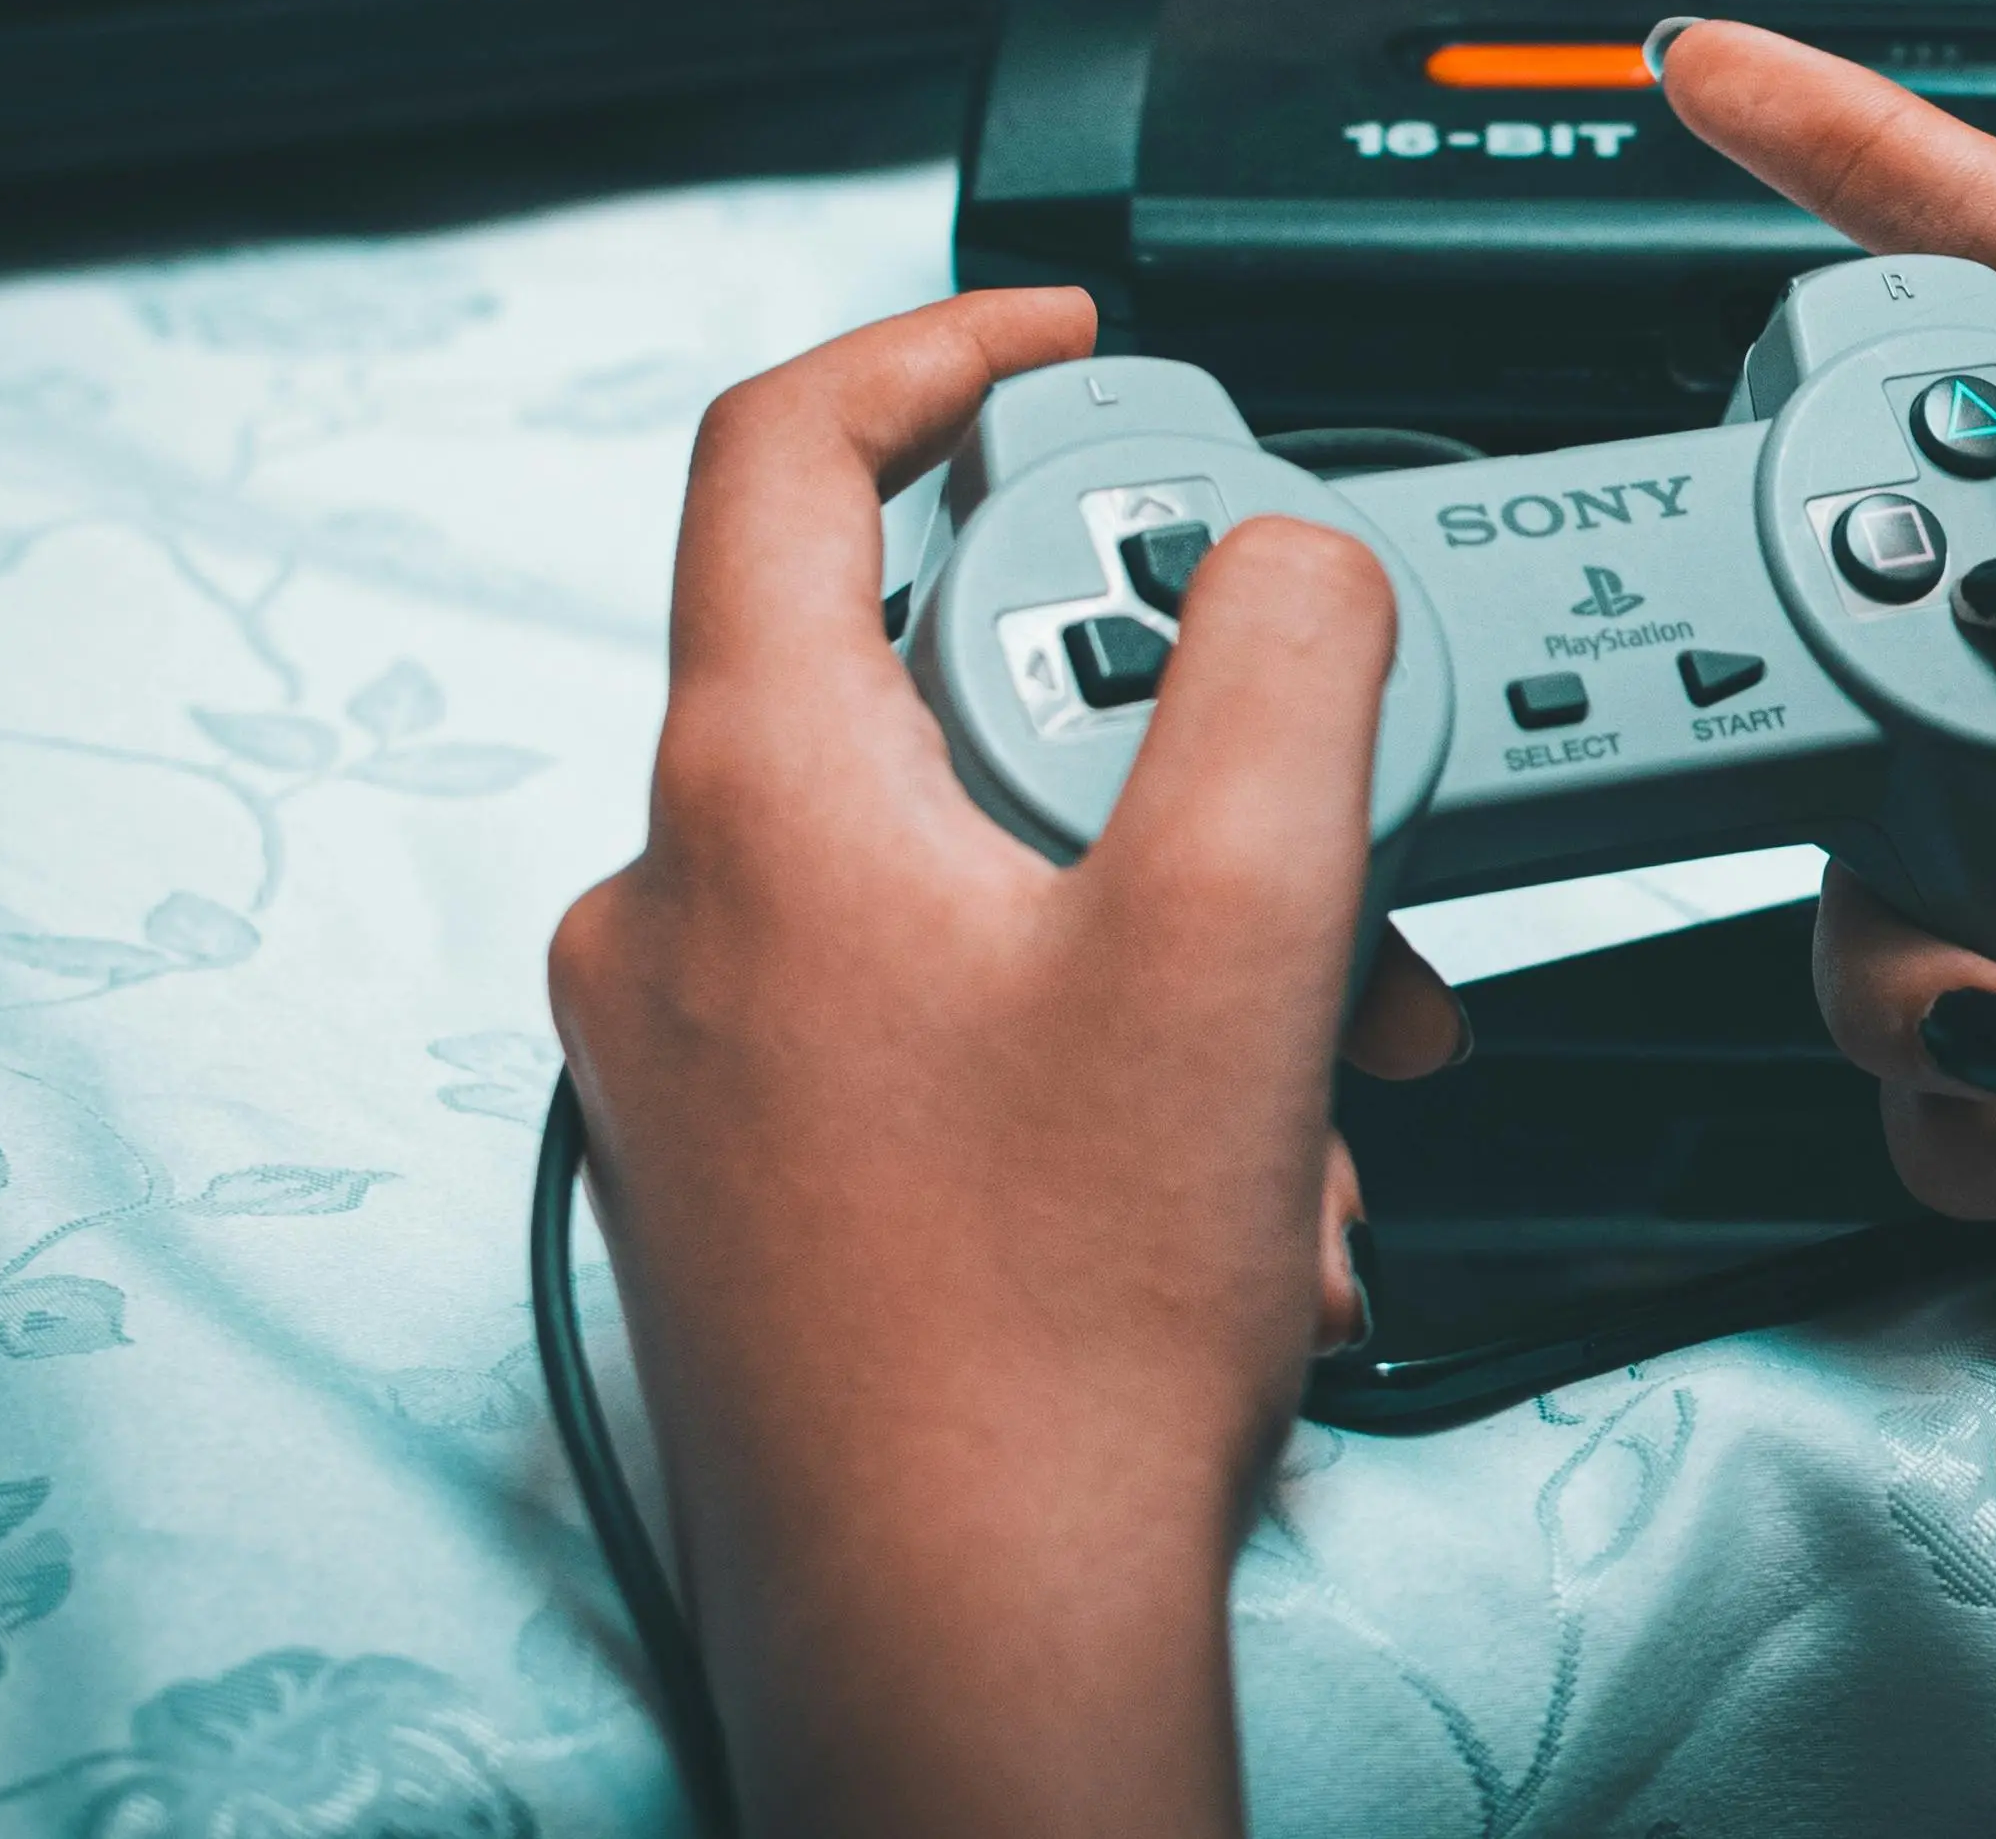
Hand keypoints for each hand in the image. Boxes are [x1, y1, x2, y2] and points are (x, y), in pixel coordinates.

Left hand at [547, 293, 1460, 1835]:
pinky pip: (947, 996)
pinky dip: (1106, 1027)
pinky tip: (1235, 1158)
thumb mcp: (1239, 929)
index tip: (1078, 346)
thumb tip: (1291, 551)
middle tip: (1313, 821)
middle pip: (940, 670)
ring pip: (975, 856)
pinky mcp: (755, 1163)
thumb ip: (1285, 665)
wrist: (966, 1648)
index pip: (783, 447)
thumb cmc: (1056, 1339)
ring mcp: (703, 1047)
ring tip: (1315, 1061)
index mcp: (752, 798)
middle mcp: (680, 905)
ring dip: (1178, 917)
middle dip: (1172, 732)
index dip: (943, 347)